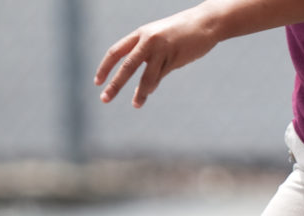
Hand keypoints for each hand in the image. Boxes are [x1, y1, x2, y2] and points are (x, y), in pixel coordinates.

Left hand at [95, 6, 220, 107]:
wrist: (205, 23)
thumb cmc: (182, 32)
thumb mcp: (160, 39)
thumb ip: (150, 56)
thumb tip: (148, 83)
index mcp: (140, 34)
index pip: (116, 52)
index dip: (105, 67)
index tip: (97, 82)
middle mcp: (148, 41)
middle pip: (127, 66)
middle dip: (115, 84)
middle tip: (104, 98)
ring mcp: (162, 49)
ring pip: (147, 75)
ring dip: (140, 92)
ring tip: (135, 105)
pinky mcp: (176, 58)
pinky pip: (161, 75)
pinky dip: (154, 85)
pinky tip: (148, 93)